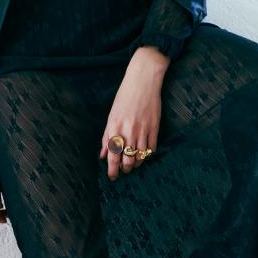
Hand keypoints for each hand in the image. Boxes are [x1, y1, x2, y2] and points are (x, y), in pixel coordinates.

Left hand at [99, 46, 169, 180]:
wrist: (143, 81)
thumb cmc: (124, 96)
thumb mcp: (112, 115)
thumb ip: (107, 136)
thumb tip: (103, 155)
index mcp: (115, 127)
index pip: (113, 156)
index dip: (112, 169)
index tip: (112, 176)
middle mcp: (128, 131)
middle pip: (127, 160)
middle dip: (125, 169)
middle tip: (124, 171)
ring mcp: (143, 130)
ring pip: (140, 157)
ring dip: (136, 164)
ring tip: (133, 164)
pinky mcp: (155, 128)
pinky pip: (152, 149)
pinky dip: (147, 155)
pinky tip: (144, 154)